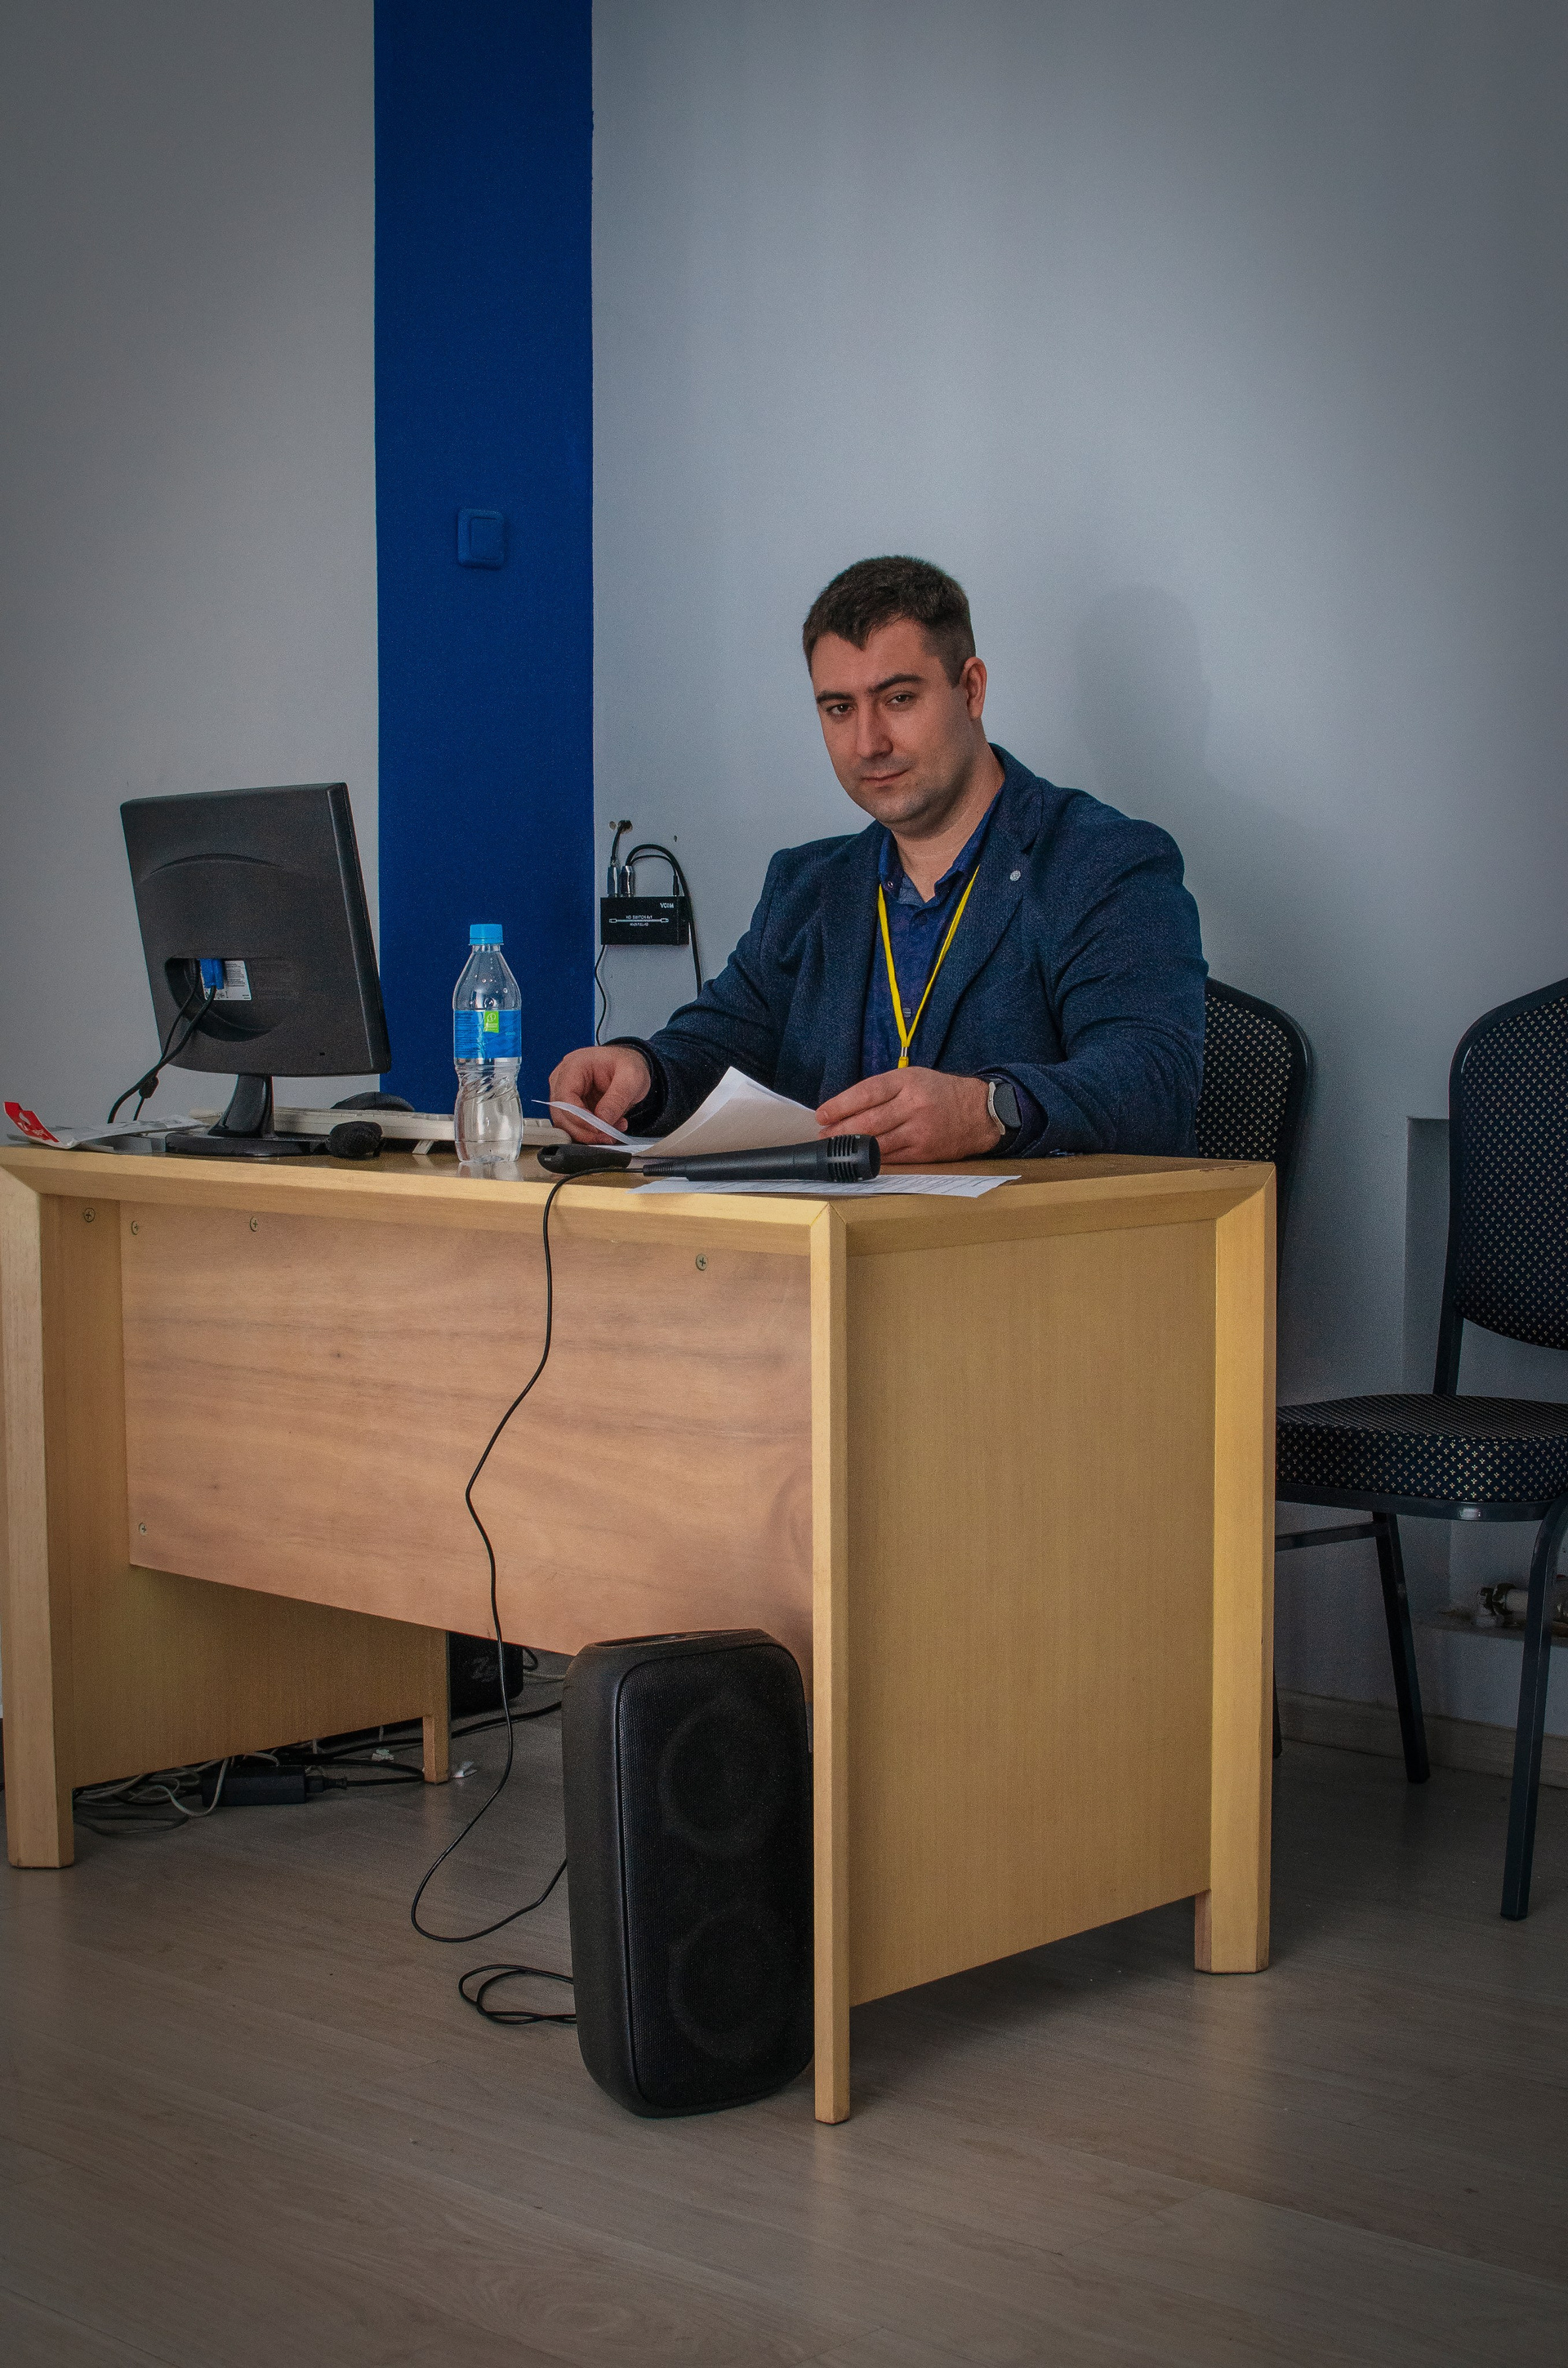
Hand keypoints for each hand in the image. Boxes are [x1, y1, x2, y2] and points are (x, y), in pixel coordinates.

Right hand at [547, 1044, 651, 1141]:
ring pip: (565, 1122)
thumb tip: (602, 1121)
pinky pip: (574, 1124)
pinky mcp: (571, 1105)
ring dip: (588, 1133)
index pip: (565, 1096)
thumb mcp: (631, 1078)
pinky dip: (590, 1132)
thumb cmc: (628, 1063)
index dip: (578, 1117)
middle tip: (607, 1137)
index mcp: (574, 1065)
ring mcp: (565, 1092)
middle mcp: (563, 1078)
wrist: (630, 1065)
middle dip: (584, 1130)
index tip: (597, 1129)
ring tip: (612, 1132)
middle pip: (561, 1112)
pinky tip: (609, 1129)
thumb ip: (616, 1099)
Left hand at [815, 1068, 1002, 1162]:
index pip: (867, 1092)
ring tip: (834, 1148)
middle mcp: (913, 1104)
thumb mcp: (915, 1077)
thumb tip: (849, 1106)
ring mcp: (919, 1130)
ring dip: (851, 1147)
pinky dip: (871, 1158)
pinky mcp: (924, 1152)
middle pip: (868, 1120)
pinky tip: (858, 1157)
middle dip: (840, 1130)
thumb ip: (886, 1089)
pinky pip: (891, 1157)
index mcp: (908, 1081)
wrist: (980, 1113)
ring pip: (877, 1141)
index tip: (822, 1114)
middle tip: (823, 1135)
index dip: (840, 1104)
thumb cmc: (941, 1092)